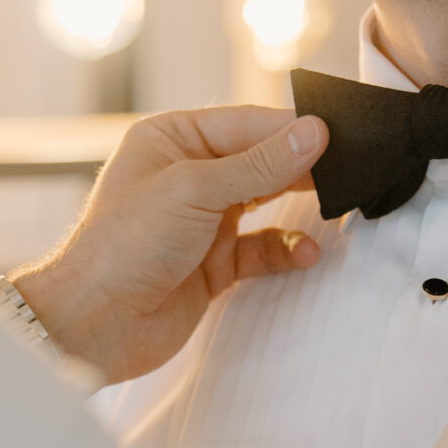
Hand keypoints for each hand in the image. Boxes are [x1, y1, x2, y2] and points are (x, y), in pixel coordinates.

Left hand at [9, 105, 328, 383]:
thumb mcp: (194, 190)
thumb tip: (313, 134)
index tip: (340, 134)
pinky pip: (261, 249)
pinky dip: (286, 250)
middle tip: (352, 169)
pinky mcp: (212, 264)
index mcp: (171, 139)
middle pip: (260, 160)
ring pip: (266, 203)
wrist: (94, 324)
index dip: (292, 128)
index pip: (246, 123)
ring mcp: (201, 220)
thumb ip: (259, 165)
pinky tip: (307, 254)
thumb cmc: (124, 246)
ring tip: (340, 205)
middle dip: (302, 167)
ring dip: (301, 206)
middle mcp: (187, 174)